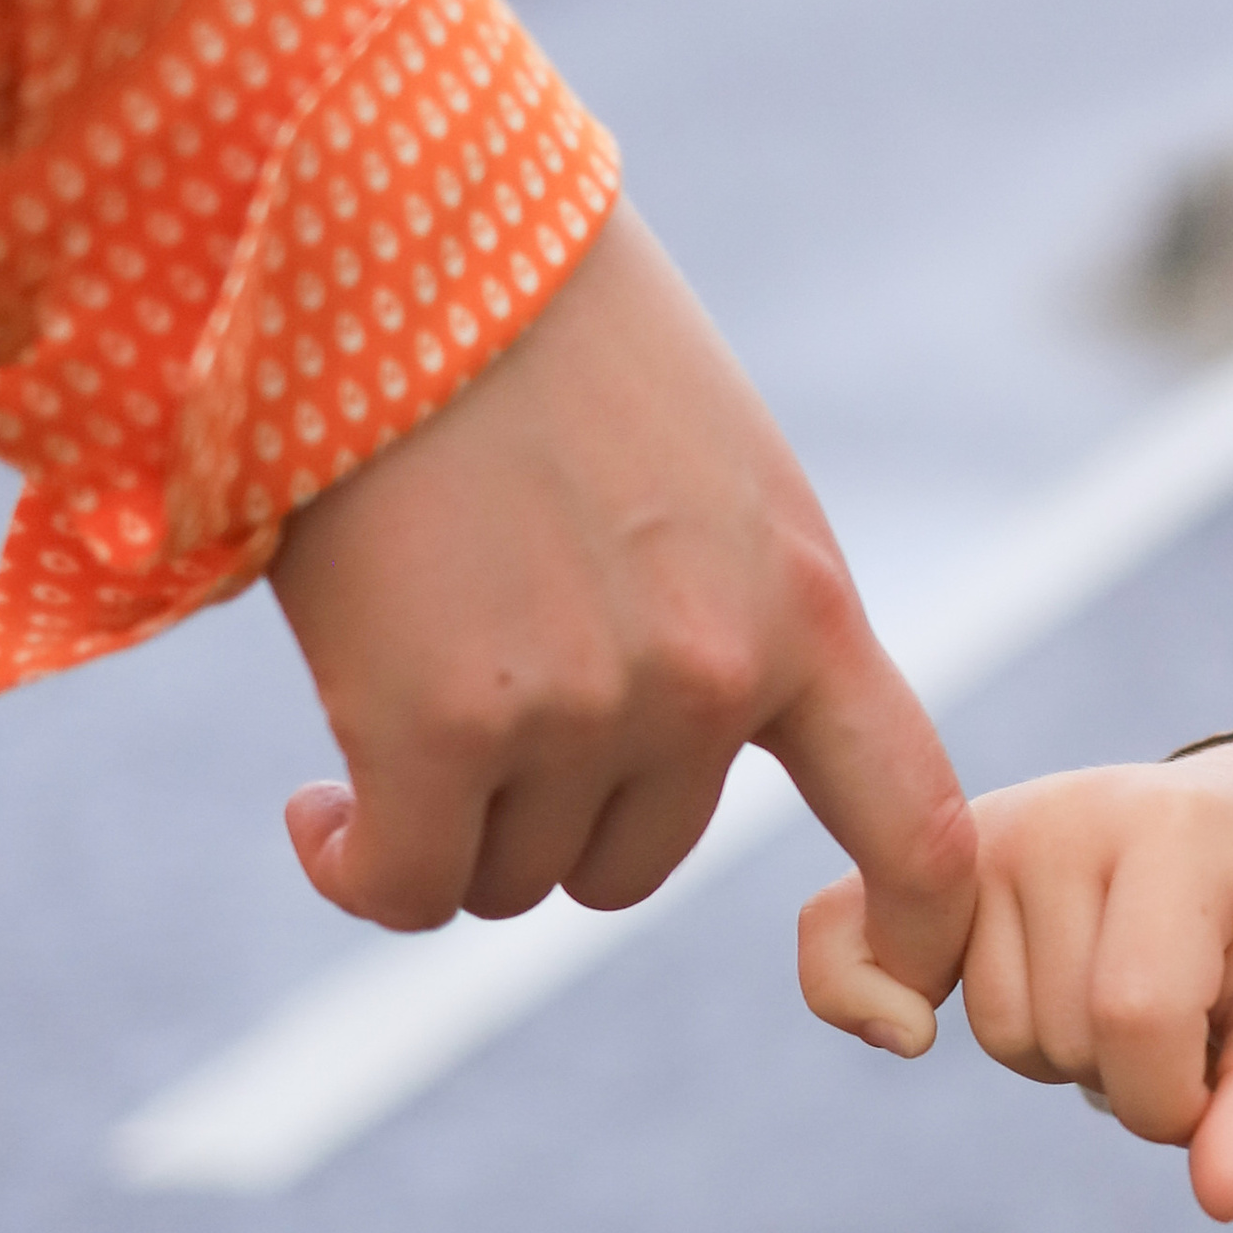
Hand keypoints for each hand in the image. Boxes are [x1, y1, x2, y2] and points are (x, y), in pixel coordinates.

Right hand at [270, 201, 976, 1016]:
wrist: (388, 219)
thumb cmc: (529, 323)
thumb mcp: (695, 464)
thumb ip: (713, 606)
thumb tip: (666, 741)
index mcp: (802, 605)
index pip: (916, 824)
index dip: (915, 941)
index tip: (899, 1014)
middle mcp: (712, 676)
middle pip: (629, 860)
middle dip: (544, 814)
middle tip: (464, 706)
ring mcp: (581, 708)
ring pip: (507, 876)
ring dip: (443, 823)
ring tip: (387, 695)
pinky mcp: (438, 726)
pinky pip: (405, 887)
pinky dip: (354, 867)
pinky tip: (315, 813)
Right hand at [800, 739, 1232, 1216]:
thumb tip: (1217, 1198)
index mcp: (1171, 834)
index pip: (1133, 1018)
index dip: (1174, 1100)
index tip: (1218, 1087)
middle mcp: (1058, 817)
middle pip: (1062, 1037)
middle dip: (1126, 1073)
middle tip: (1178, 1010)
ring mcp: (977, 833)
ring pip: (997, 1036)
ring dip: (1059, 1049)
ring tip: (1116, 982)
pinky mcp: (918, 863)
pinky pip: (835, 939)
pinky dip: (854, 994)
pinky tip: (911, 1028)